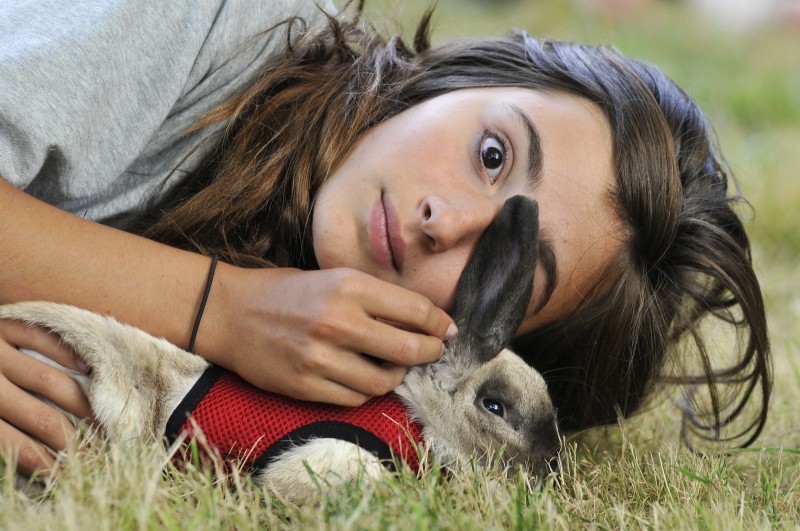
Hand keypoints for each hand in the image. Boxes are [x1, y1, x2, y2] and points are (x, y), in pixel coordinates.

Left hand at [0, 318, 91, 477]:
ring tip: (97, 417)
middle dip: (70, 441)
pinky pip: (42, 337)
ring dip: (80, 403)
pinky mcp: (3, 323)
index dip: (43, 464)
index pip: (14, 445)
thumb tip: (25, 458)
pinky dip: (65, 352)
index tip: (62, 475)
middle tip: (91, 453)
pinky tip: (83, 366)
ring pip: (49, 380)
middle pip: (41, 417)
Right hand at [201, 266, 455, 406]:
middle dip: (430, 352)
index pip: (416, 310)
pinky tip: (364, 376)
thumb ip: (375, 297)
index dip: (439, 323)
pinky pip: (356, 397)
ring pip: (385, 380)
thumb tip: (424, 318)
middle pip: (409, 349)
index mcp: (348, 286)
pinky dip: (367, 389)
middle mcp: (338, 321)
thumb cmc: (286, 290)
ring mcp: (321, 357)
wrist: (229, 312)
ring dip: (397, 375)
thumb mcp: (333, 276)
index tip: (447, 329)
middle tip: (433, 350)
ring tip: (394, 364)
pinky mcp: (306, 385)